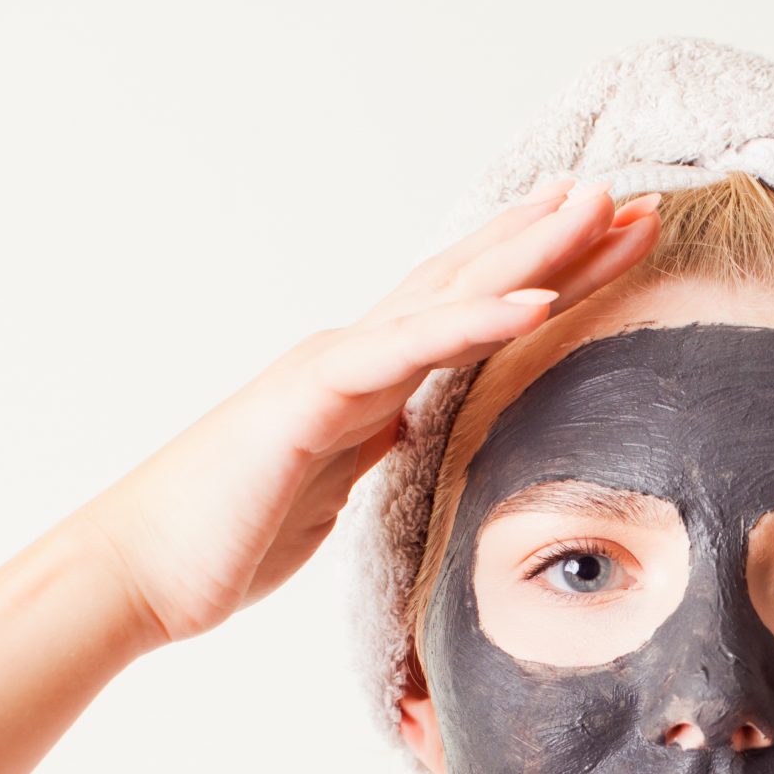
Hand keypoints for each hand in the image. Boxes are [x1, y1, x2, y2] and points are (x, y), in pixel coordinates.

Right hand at [72, 174, 662, 647]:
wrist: (138, 573)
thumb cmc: (227, 539)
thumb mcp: (335, 492)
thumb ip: (378, 452)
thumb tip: (419, 439)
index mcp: (366, 382)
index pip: (470, 315)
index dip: (541, 276)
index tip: (611, 247)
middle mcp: (354, 357)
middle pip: (473, 283)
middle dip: (556, 242)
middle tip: (634, 201)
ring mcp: (332, 367)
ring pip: (450, 293)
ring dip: (532, 251)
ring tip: (602, 209)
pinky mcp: (312, 397)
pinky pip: (410, 349)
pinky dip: (476, 319)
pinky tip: (539, 297)